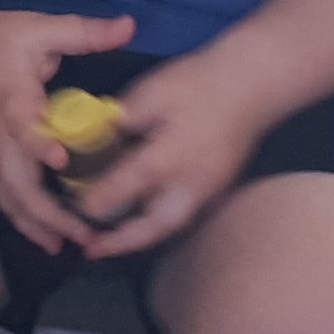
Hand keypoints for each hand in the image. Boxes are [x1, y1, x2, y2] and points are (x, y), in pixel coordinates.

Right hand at [0, 8, 135, 254]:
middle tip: (83, 232)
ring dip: (37, 224)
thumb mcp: (38, 27)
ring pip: (7, 196)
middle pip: (14, 180)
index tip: (62, 161)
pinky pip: (4, 196)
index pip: (21, 126)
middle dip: (46, 211)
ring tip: (70, 246)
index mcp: (9, 97)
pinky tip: (50, 240)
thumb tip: (128, 26)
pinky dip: (25, 221)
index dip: (38, 144)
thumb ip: (83, 31)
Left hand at [65, 52, 276, 258]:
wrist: (253, 85)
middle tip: (94, 250)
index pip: (128, 185)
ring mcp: (209, 188)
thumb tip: (101, 136)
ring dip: (141, 237)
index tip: (81, 209)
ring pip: (171, 224)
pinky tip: (142, 221)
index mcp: (170, 156)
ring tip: (112, 242)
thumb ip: (124, 119)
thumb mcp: (154, 92)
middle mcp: (190, 182)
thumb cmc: (201, 83)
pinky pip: (184, 214)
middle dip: (123, 242)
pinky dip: (159, 223)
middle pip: (155, 225)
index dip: (101, 199)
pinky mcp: (218, 186)